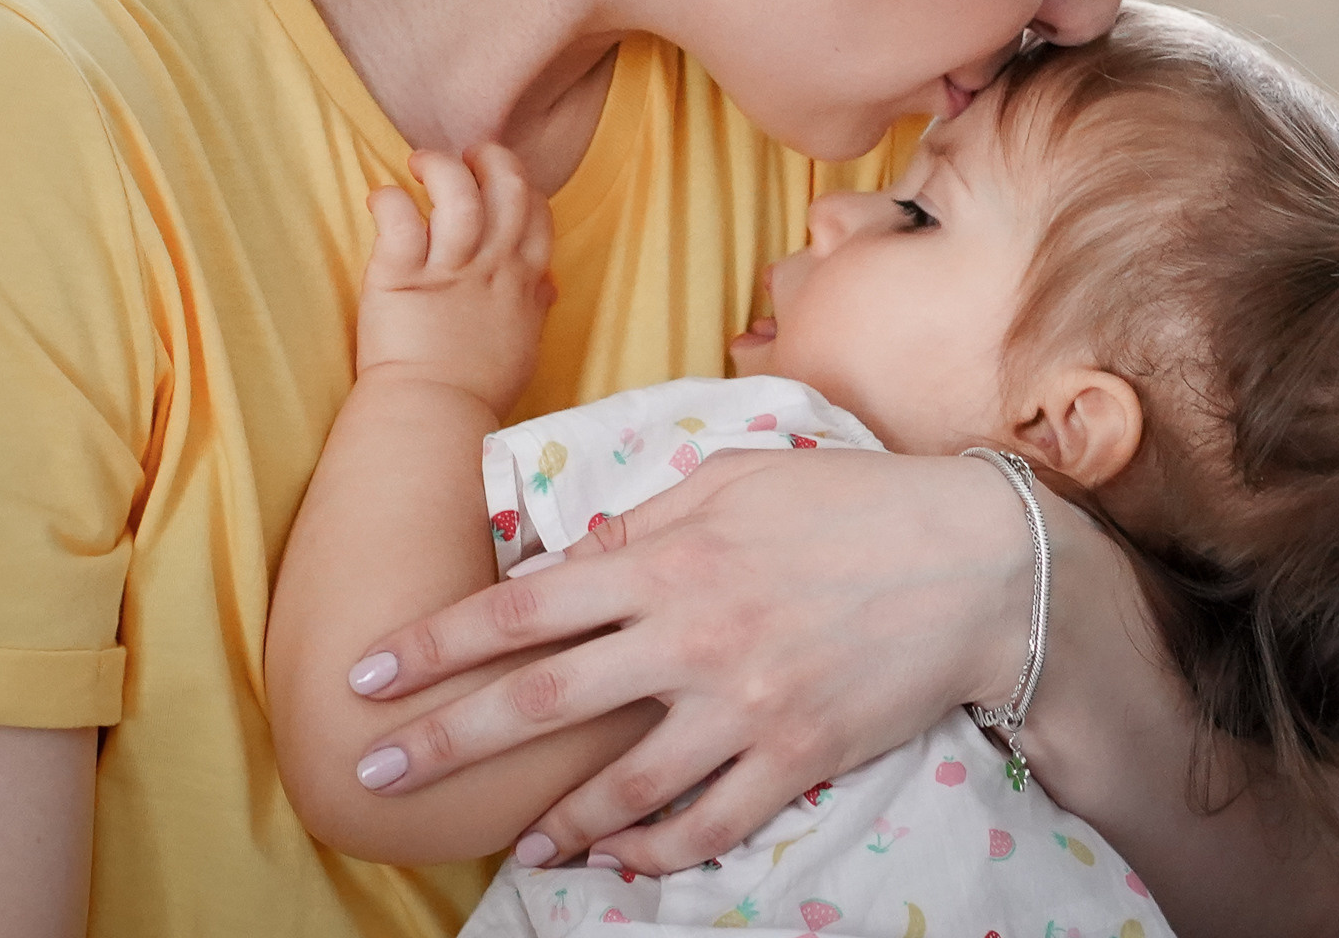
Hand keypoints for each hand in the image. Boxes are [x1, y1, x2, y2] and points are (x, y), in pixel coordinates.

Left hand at [343, 448, 1036, 872]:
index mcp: (667, 560)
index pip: (521, 609)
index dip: (434, 644)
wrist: (972, 564)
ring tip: (508, 842)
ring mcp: (742, 707)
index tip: (366, 672)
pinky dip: (654, 849)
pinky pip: (707, 822)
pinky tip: (617, 858)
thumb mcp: (735, 479)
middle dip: (444, 740)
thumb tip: (566, 561)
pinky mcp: (794, 757)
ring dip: (551, 821)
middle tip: (373, 770)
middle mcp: (690, 637)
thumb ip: (643, 524)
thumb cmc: (846, 504)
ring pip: (618, 785)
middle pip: (540, 703)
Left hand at [359, 144, 554, 415]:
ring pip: (458, 191)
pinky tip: (380, 199)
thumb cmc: (477, 392)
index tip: (500, 183)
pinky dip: (388, 198)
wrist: (435, 419)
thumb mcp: (523, 346)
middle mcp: (493, 268)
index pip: (537, 212)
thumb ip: (533, 308)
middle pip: (509, 186)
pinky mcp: (401, 276)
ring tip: (419, 162)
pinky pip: (399, 217)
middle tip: (466, 157)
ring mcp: (449, 270)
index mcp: (524, 283)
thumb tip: (547, 286)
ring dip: (440, 165)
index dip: (521, 185)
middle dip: (491, 158)